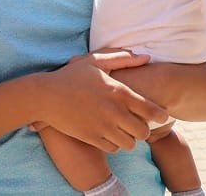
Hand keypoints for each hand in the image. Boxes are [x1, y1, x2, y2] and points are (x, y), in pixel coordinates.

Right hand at [35, 50, 166, 152]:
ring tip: (123, 131)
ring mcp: (102, 127)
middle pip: (143, 132)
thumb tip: (147, 57)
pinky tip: (109, 135)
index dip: (161, 116)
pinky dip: (114, 144)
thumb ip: (123, 58)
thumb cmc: (71, 76)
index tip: (160, 116)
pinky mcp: (91, 138)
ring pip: (130, 143)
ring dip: (129, 138)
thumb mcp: (95, 61)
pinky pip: (113, 149)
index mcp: (118, 92)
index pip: (152, 111)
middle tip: (138, 124)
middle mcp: (114, 112)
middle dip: (144, 129)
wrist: (45, 96)